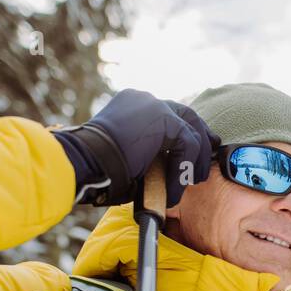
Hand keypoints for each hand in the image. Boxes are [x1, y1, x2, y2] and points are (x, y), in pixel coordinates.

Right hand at [52, 89, 219, 207]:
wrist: (84, 162)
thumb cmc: (98, 167)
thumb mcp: (126, 153)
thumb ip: (149, 151)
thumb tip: (168, 166)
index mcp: (133, 103)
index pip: (170, 113)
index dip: (186, 132)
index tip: (196, 150)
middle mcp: (145, 99)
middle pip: (187, 115)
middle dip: (202, 138)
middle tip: (206, 161)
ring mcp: (155, 106)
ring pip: (191, 131)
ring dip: (194, 161)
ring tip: (190, 183)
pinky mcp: (164, 120)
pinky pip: (188, 146)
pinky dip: (183, 171)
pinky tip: (173, 191)